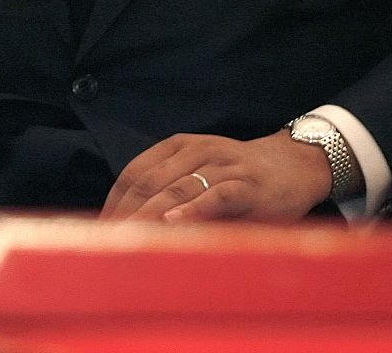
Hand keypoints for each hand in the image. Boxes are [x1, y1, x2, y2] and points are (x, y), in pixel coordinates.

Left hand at [101, 131, 331, 222]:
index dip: (114, 202)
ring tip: (129, 238)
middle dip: (125, 214)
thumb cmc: (238, 177)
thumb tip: (128, 225)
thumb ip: (168, 190)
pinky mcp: (246, 184)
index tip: (98, 230)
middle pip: (149, 181)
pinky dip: (193, 209)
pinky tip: (173, 224)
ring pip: (177, 188)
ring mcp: (222, 166)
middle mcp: (196, 151)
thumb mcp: (199, 172)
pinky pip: (215, 196)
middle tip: (107, 244)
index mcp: (177, 146)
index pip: (134, 173)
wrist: (293, 165)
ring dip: (149, 216)